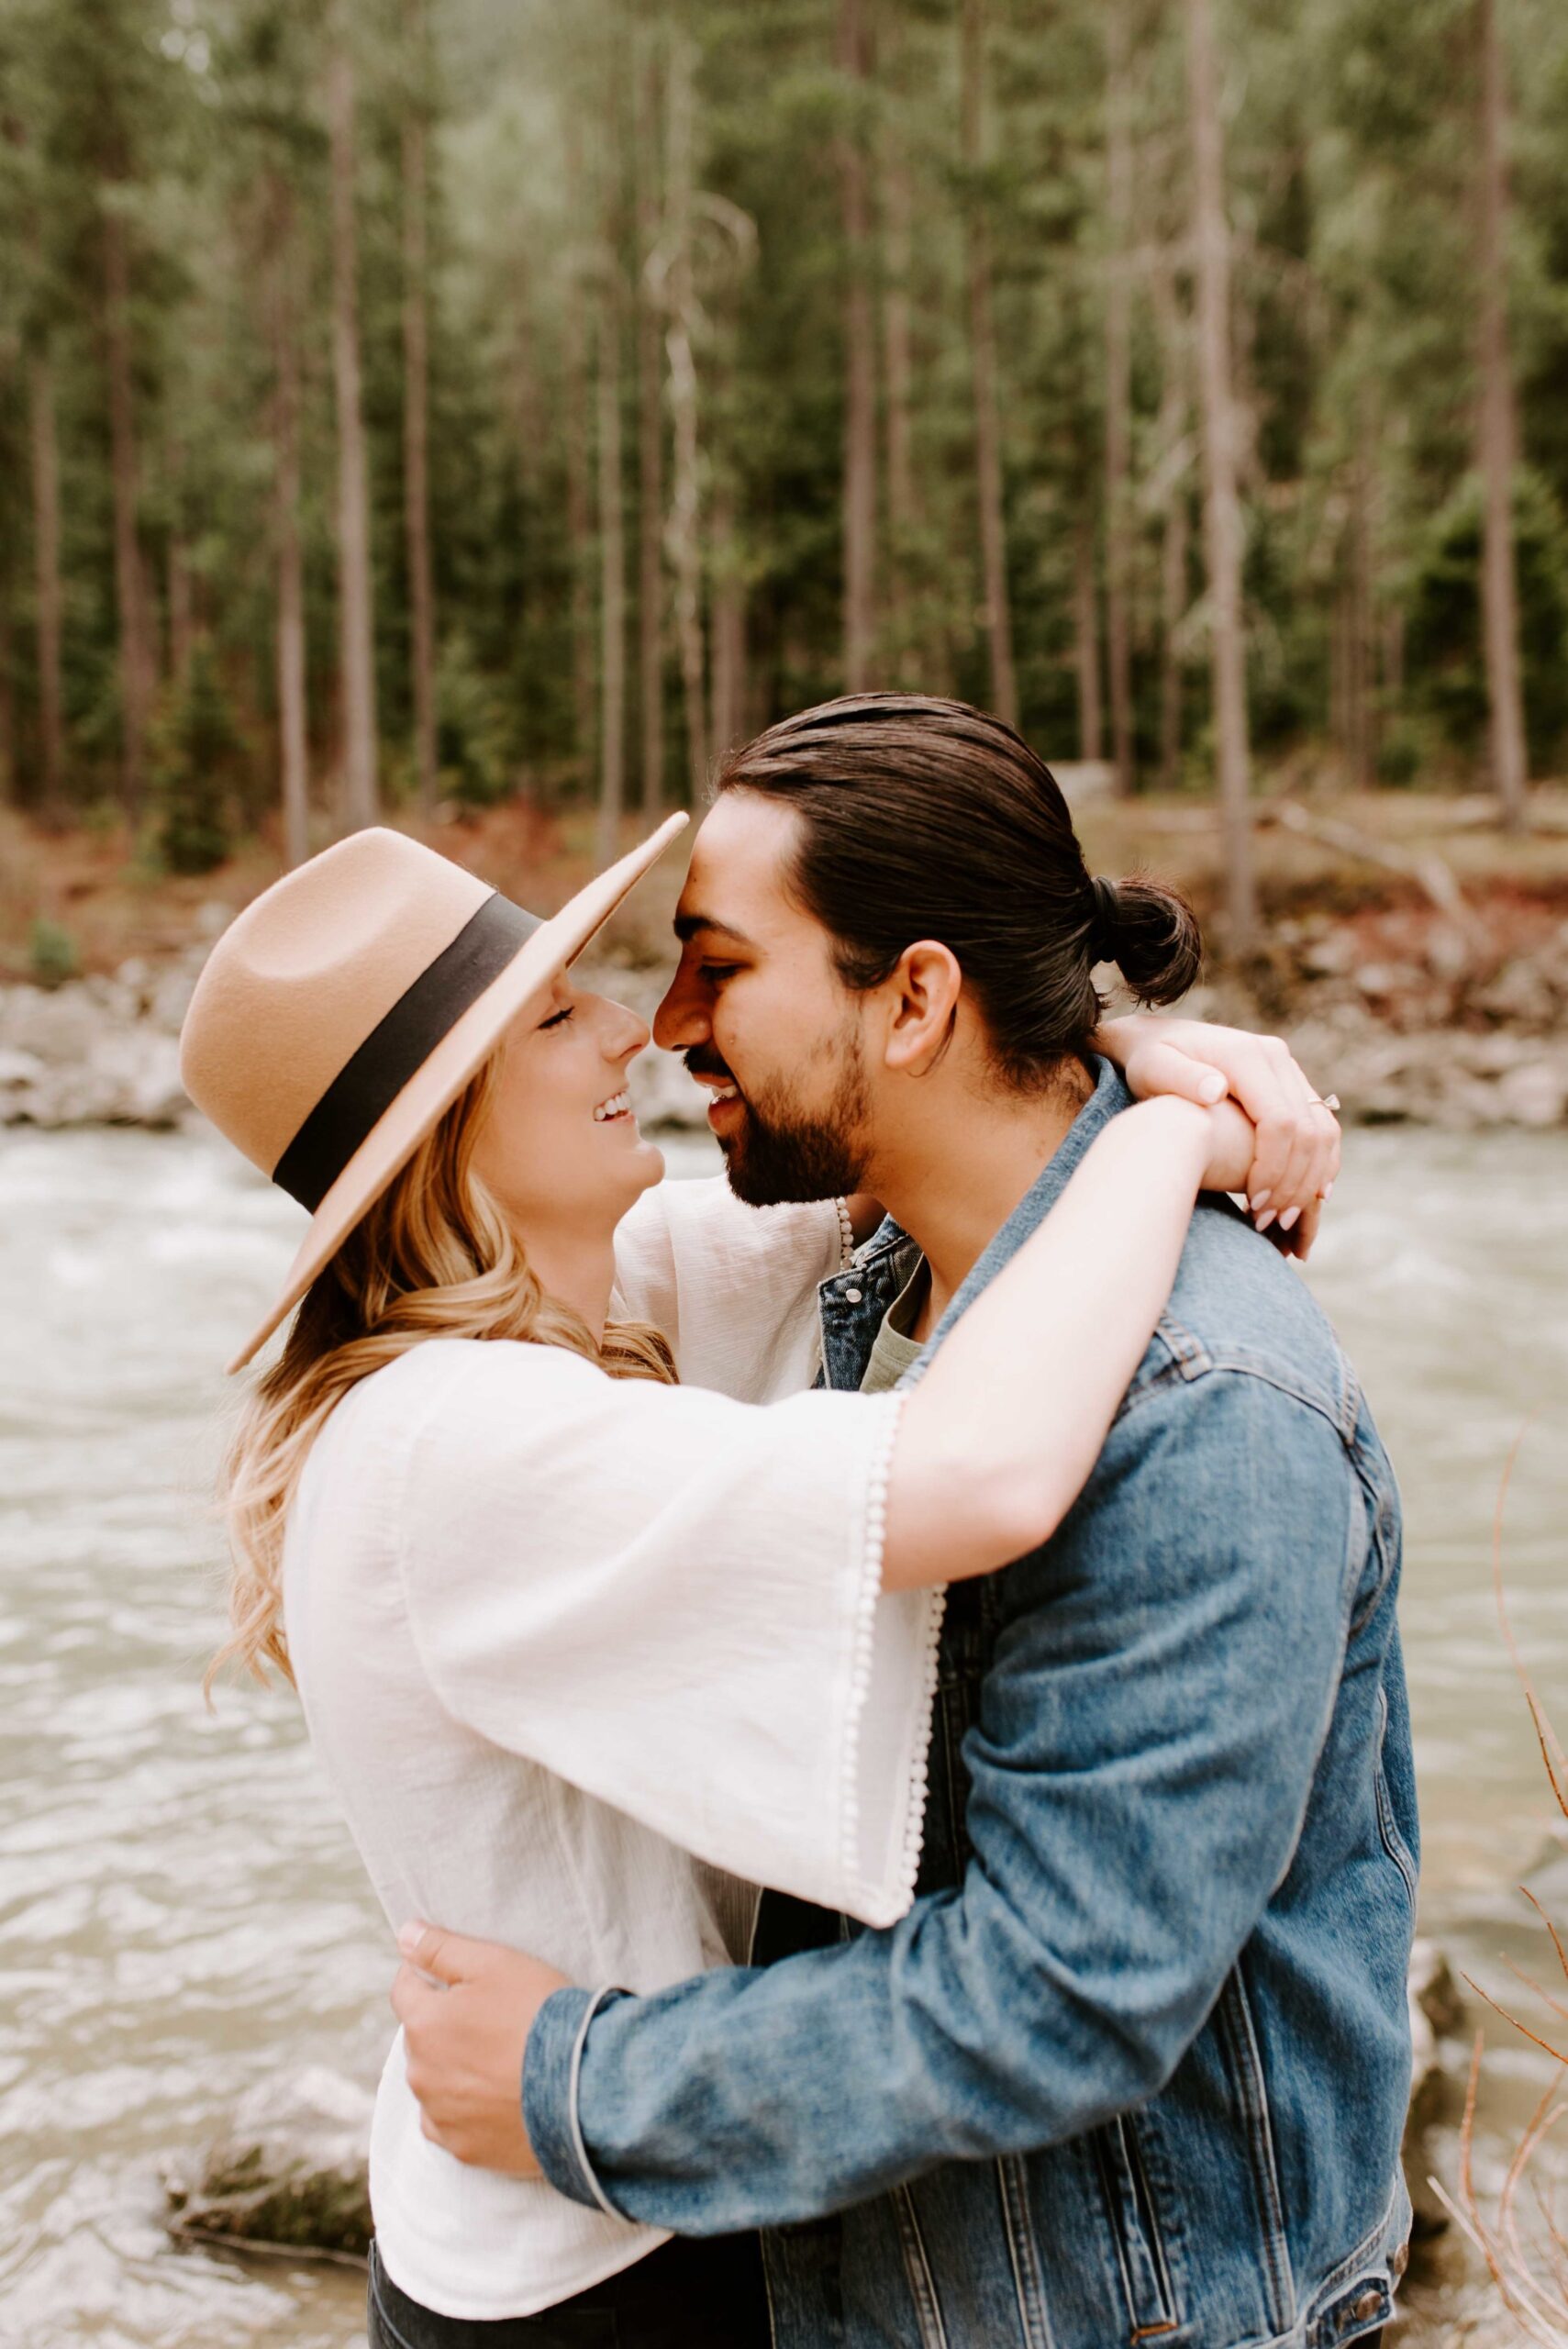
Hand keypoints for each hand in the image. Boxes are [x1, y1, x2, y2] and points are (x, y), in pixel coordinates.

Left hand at [389, 1920, 569, 2174]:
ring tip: (500, 2059)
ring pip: (434, 2080)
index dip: (427, 1974)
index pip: (405, 1988)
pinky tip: (496, 2097)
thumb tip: (403, 1934)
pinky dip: (465, 2108)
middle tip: (494, 2017)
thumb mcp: (494, 1963)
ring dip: (453, 2067)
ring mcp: (440, 2115)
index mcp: (424, 2023)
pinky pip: (449, 2122)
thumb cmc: (539, 2015)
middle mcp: (420, 2073)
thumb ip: (441, 1948)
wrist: (581, 2088)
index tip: (458, 1976)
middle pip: (421, 2036)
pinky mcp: (463, 2148)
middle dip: (445, 2023)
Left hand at [1098, 1014, 1339, 1258]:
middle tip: (1270, 1224)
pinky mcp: (1292, 1085)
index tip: (1252, 1204)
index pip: (1280, 1122)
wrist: (1157, 1042)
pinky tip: (1306, 1199)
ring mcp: (1288, 1070)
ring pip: (1323, 1131)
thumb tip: (1216, 1090)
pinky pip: (1322, 1128)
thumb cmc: (1148, 1063)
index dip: (1273, 1168)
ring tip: (1285, 1220)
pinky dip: (1321, 1165)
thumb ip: (1180, 1077)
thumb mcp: (1153, 1068)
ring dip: (1311, 1180)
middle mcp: (1276, 1058)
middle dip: (1294, 1183)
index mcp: (1247, 1056)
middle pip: (1308, 1131)